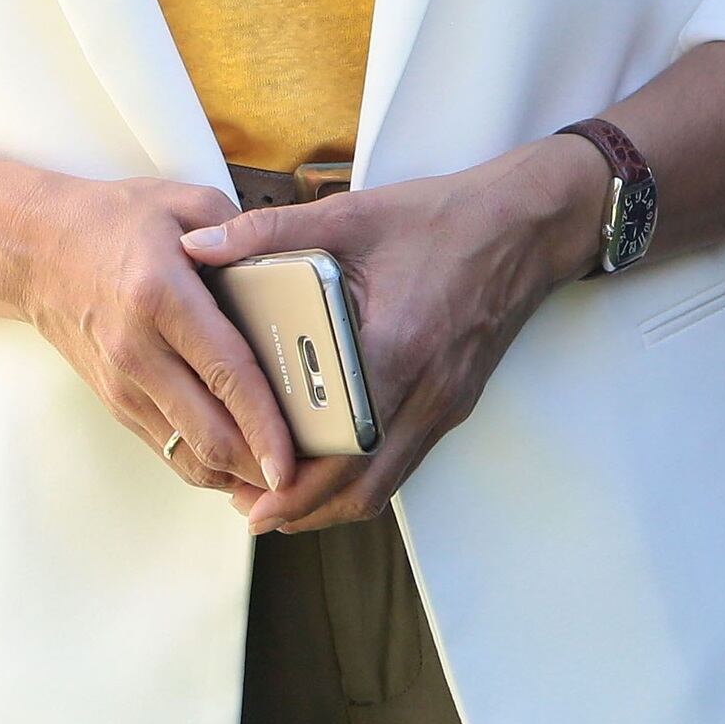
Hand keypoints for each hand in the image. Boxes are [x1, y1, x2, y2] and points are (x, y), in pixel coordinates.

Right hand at [0, 174, 295, 496]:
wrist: (34, 249)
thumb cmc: (113, 221)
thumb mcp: (182, 200)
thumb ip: (243, 230)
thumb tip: (290, 263)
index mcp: (162, 297)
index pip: (225, 373)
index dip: (263, 421)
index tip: (292, 456)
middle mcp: (138, 350)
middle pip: (207, 431)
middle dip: (259, 465)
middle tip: (306, 477)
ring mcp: (122, 383)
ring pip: (186, 453)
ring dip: (235, 474)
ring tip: (281, 479)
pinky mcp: (114, 400)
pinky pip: (165, 447)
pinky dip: (205, 464)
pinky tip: (240, 464)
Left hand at [181, 138, 610, 535]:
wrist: (530, 222)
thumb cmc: (445, 217)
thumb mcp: (353, 215)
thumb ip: (267, 232)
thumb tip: (194, 246)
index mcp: (396, 350)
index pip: (339, 451)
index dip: (292, 487)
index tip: (247, 497)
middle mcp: (426, 392)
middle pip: (360, 489)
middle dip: (302, 509)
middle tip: (252, 507)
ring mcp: (447, 404)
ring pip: (385, 485)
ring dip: (333, 501)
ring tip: (283, 494)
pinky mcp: (457, 401)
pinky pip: (405, 462)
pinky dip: (363, 475)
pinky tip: (332, 458)